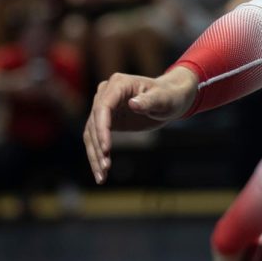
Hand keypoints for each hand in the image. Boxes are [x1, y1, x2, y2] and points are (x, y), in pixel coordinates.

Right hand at [83, 67, 198, 183]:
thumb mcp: (163, 99)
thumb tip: (132, 104)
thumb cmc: (169, 96)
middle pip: (94, 123)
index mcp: (118, 84)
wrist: (170, 98)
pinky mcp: (106, 121)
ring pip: (91, 134)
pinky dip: (97, 155)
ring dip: (95, 156)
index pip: (103, 107)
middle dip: (98, 147)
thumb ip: (149, 101)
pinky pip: (96, 139)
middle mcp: (106, 94)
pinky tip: (101, 172)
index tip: (106, 148)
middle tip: (106, 168)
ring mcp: (103, 107)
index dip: (102, 128)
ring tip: (102, 176)